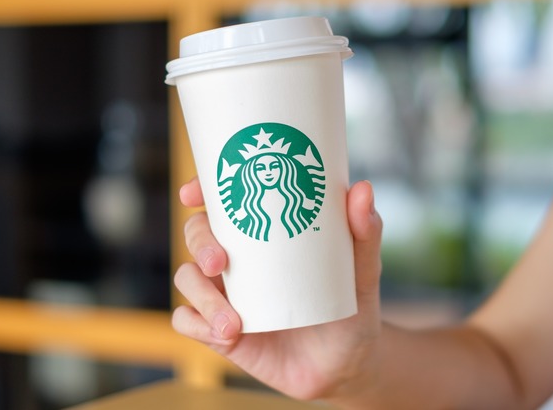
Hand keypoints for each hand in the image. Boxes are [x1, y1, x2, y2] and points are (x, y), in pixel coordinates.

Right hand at [172, 178, 383, 401]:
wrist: (346, 364)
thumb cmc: (351, 306)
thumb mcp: (364, 270)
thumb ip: (365, 232)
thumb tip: (362, 189)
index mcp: (264, 233)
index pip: (223, 202)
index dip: (201, 191)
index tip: (194, 194)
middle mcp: (238, 258)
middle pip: (196, 234)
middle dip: (199, 243)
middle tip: (219, 263)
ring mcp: (226, 293)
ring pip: (186, 278)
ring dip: (201, 296)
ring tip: (232, 323)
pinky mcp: (219, 329)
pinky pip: (186, 321)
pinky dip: (197, 324)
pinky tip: (225, 334)